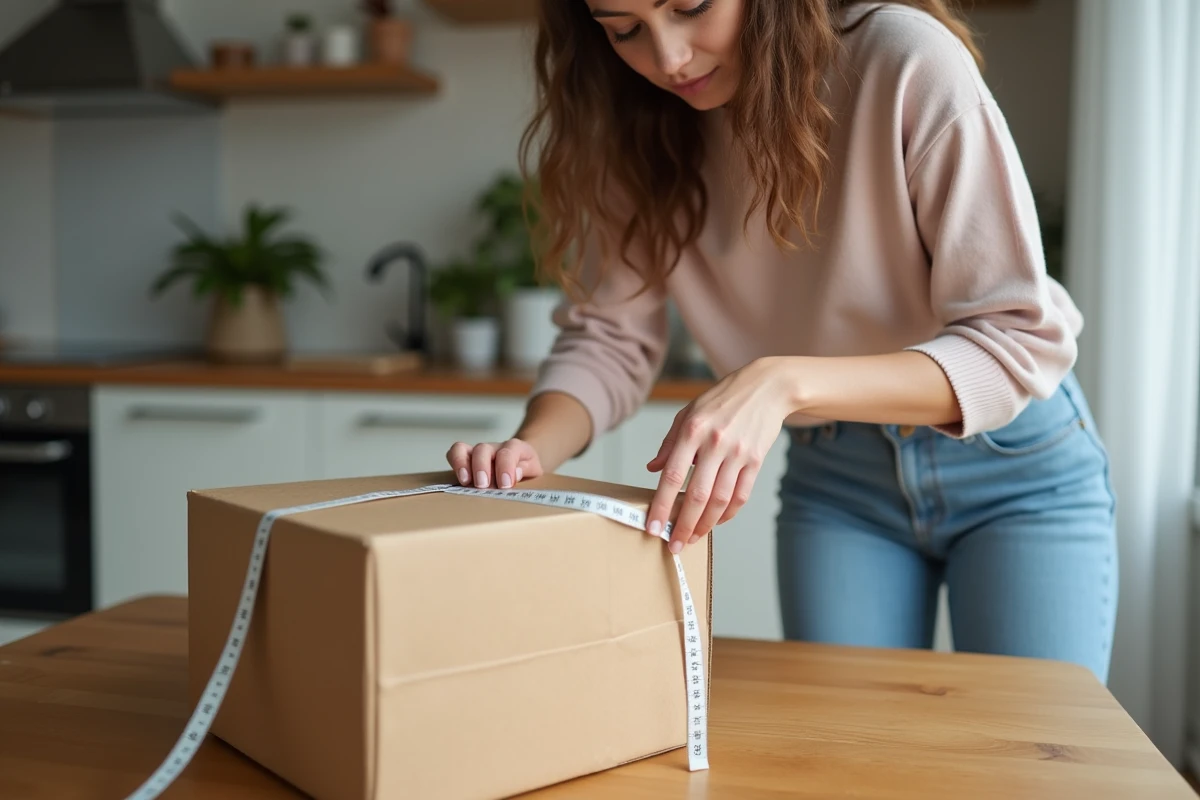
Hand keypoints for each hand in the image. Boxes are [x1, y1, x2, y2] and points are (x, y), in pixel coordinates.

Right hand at [446, 438, 543, 488]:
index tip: (505, 484)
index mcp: (514, 448)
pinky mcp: (466, 457)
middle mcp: (493, 447)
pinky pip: (454, 453)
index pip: (507, 452)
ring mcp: (477, 451)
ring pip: (462, 448)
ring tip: (465, 482)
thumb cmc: (525, 466)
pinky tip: (459, 479)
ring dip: (461, 465)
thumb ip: (526, 469)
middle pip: (482, 450)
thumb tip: (514, 473)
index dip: (505, 467)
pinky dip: (454, 464)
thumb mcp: (534, 468)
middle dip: (481, 467)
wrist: (521, 458)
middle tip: (482, 485)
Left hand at [645, 358, 790, 552]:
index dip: (661, 506)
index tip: (652, 527)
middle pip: (697, 495)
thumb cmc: (722, 399)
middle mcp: (715, 443)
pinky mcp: (756, 460)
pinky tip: (717, 522)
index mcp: (692, 430)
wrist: (766, 387)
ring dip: (705, 525)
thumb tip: (653, 469)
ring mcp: (738, 453)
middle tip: (674, 545)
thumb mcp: (688, 412)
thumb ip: (669, 443)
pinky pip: (741, 495)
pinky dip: (728, 513)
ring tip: (693, 539)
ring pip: (720, 500)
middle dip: (683, 526)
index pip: (672, 476)